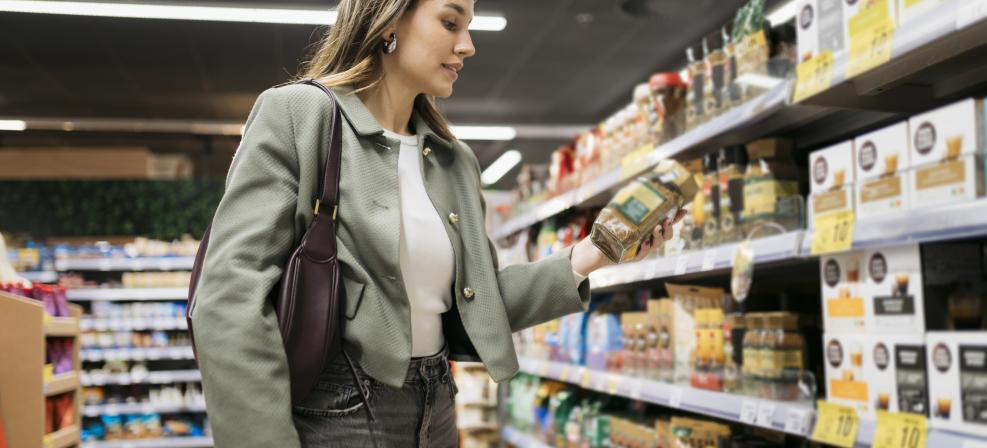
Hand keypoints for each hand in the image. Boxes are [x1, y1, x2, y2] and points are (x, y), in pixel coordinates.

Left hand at [571, 209, 687, 276]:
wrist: (598, 243)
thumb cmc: (610, 226)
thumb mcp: (621, 210)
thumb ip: (631, 199)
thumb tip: (637, 181)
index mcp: (649, 227)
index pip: (667, 221)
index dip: (677, 217)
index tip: (683, 209)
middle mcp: (649, 237)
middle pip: (667, 235)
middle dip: (670, 227)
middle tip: (667, 220)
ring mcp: (643, 248)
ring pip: (658, 244)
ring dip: (659, 236)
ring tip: (656, 228)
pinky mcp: (634, 256)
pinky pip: (643, 253)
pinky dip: (645, 247)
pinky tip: (644, 241)